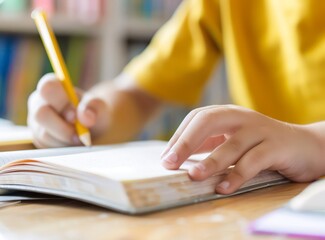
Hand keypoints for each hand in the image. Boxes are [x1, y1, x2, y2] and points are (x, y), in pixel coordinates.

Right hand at [27, 73, 108, 147]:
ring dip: (65, 139)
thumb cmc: (93, 113)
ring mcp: (36, 122)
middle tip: (80, 133)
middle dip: (62, 127)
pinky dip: (63, 147)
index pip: (48, 87)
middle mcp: (39, 102)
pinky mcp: (38, 139)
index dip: (61, 102)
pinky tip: (73, 142)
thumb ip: (94, 107)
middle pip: (40, 114)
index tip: (75, 115)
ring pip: (44, 134)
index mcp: (52, 87)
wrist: (93, 129)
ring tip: (80, 137)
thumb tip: (85, 117)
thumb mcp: (100, 108)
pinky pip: (47, 147)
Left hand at [161, 105, 324, 193]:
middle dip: (186, 142)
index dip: (179, 137)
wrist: (305, 145)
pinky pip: (254, 161)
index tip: (166, 159)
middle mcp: (242, 117)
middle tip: (170, 163)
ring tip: (194, 176)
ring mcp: (260, 130)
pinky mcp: (277, 146)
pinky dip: (238, 174)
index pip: (197, 118)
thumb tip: (178, 157)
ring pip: (231, 143)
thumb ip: (210, 144)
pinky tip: (224, 188)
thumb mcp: (233, 139)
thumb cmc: (262, 144)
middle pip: (208, 121)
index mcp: (228, 114)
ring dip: (211, 161)